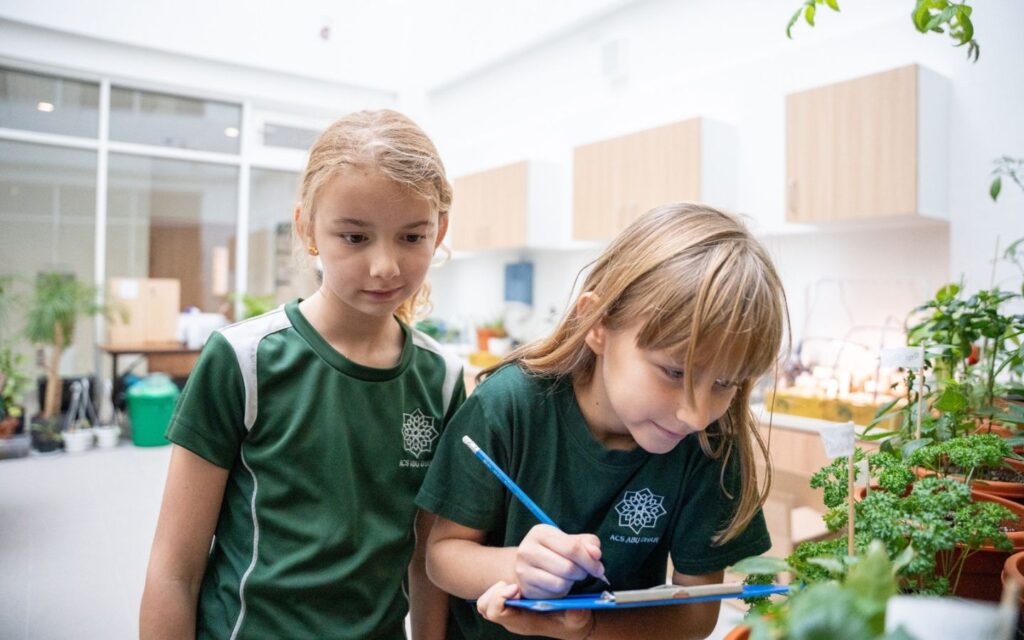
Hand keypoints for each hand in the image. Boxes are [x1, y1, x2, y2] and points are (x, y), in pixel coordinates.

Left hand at [477, 581, 594, 639]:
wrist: (574, 624)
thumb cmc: (574, 621)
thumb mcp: (578, 618)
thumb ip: (576, 613)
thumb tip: (574, 607)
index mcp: (525, 624)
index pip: (496, 612)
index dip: (500, 597)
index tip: (516, 587)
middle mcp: (513, 620)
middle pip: (485, 607)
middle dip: (495, 592)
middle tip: (513, 585)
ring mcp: (511, 613)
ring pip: (486, 602)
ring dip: (496, 590)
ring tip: (514, 585)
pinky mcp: (513, 605)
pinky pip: (493, 598)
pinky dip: (499, 590)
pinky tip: (516, 585)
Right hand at [514, 524, 606, 598]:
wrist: (527, 563)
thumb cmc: (554, 549)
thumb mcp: (571, 540)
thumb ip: (588, 543)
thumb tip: (596, 554)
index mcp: (541, 532)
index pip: (572, 548)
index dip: (589, 560)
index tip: (599, 568)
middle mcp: (528, 550)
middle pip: (567, 568)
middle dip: (582, 573)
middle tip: (584, 572)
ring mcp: (523, 570)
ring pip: (560, 583)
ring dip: (572, 582)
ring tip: (570, 576)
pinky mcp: (525, 588)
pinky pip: (552, 594)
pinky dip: (562, 591)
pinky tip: (559, 582)